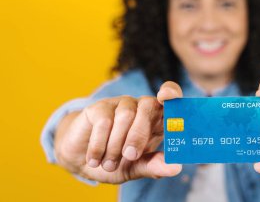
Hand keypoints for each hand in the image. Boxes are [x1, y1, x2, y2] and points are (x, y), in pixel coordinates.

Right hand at [55, 81, 182, 183]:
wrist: (81, 160)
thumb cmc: (116, 161)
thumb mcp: (136, 167)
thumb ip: (154, 166)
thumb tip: (176, 168)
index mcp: (156, 120)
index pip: (170, 97)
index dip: (171, 92)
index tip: (166, 98)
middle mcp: (140, 108)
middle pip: (148, 107)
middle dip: (140, 134)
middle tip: (130, 156)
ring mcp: (120, 105)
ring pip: (126, 115)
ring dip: (117, 145)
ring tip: (109, 165)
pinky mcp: (99, 107)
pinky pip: (104, 121)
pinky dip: (100, 144)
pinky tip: (95, 159)